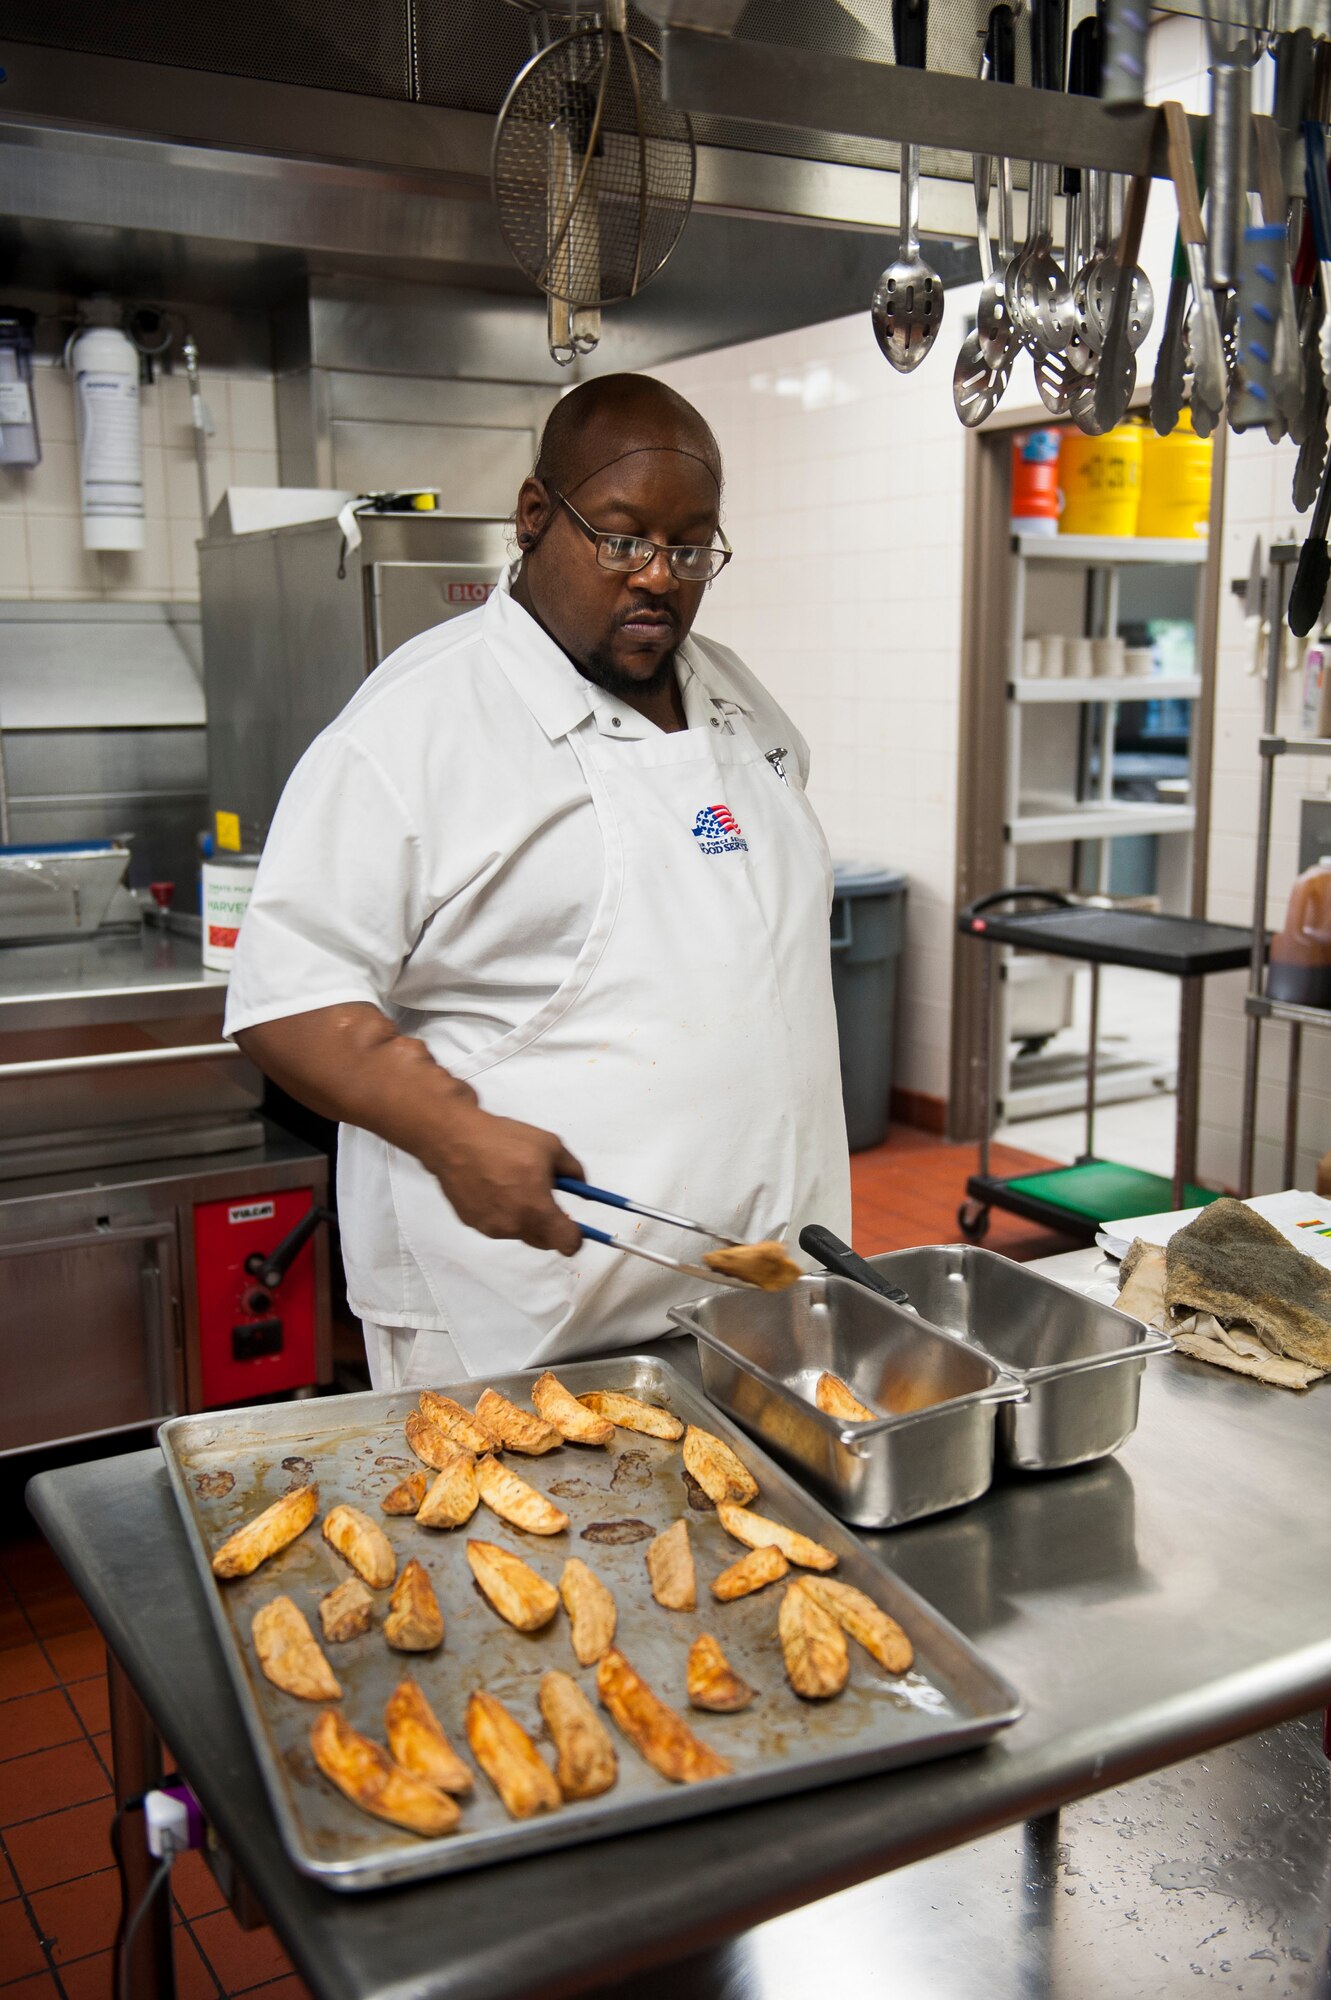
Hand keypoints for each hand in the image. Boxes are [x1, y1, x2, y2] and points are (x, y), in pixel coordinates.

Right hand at [426, 1095, 584, 1256]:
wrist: (453, 1139)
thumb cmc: (503, 1140)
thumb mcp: (550, 1145)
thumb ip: (573, 1169)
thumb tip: (582, 1185)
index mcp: (537, 1210)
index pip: (568, 1244)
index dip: (576, 1235)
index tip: (574, 1223)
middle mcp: (514, 1226)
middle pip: (544, 1241)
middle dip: (550, 1224)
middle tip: (545, 1196)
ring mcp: (490, 1228)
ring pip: (519, 1231)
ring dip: (523, 1216)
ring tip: (512, 1183)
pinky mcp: (471, 1223)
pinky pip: (496, 1224)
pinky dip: (500, 1211)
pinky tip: (492, 1185)